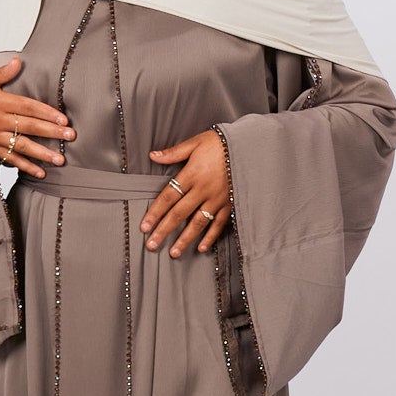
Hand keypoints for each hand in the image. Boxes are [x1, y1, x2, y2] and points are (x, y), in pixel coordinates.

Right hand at [0, 56, 75, 176]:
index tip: (64, 119)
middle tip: (70, 136)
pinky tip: (40, 172)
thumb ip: (1, 73)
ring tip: (60, 160)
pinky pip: (10, 160)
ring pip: (22, 146)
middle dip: (51, 132)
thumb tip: (17, 61)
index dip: (47, 113)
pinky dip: (25, 167)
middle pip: (29, 126)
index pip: (28, 107)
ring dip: (42, 154)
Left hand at [140, 130, 232, 255]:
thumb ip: (174, 152)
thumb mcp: (196, 142)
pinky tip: (201, 248)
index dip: (155, 213)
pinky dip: (211, 237)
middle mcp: (203, 189)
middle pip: (179, 213)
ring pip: (198, 223)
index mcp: (192, 174)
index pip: (168, 197)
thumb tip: (153, 155)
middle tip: (152, 245)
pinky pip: (219, 223)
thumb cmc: (221, 142)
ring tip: (174, 252)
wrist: (250, 146)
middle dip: (164, 231)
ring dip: (185, 239)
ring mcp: (217, 199)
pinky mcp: (230, 204)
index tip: (144, 227)